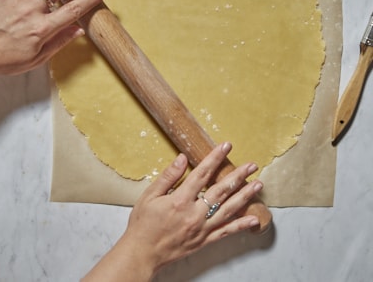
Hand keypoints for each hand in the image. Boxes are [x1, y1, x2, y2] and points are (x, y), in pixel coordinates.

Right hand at [84, 142, 262, 281]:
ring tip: (258, 185)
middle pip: (221, 191)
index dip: (215, 158)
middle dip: (238, 176)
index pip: (202, 174)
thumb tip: (183, 158)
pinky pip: (226, 232)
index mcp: (180, 200)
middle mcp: (194, 214)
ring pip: (228, 210)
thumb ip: (168, 176)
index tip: (226, 146)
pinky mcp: (204, 241)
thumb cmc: (143, 223)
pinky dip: (241, 225)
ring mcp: (201, 229)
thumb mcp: (150, 195)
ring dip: (245, 196)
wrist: (142, 253)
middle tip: (252, 165)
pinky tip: (254, 219)